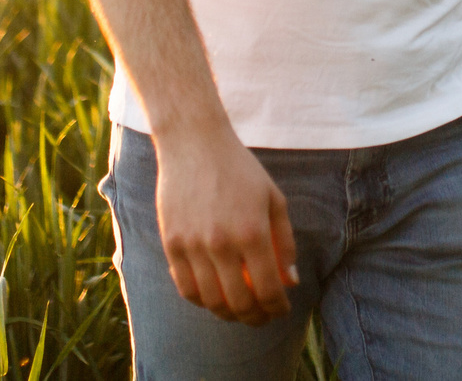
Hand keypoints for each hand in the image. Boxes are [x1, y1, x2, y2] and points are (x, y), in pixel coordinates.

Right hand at [154, 126, 298, 324]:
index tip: (281, 309)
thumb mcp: (274, 198)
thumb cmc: (240, 169)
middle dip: (256, 318)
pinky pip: (185, 287)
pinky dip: (201, 300)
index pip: (268, 289)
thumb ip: (284, 241)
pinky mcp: (171, 243)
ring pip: (211, 301)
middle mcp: (222, 243)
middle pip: (240, 303)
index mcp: (252, 232)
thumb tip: (290, 280)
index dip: (277, 307)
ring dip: (229, 314)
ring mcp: (192, 246)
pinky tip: (213, 297)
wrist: (194, 143)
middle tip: (263, 317)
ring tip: (239, 311)